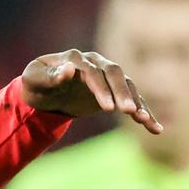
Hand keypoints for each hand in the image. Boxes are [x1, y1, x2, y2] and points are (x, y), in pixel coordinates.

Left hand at [22, 50, 161, 133]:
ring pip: (127, 86)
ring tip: (144, 120)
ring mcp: (107, 77)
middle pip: (115, 74)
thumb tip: (68, 69)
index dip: (101, 89)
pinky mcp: (114, 92)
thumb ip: (49, 76)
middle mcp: (96, 64)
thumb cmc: (35, 84)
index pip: (92, 72)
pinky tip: (155, 129)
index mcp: (76, 59)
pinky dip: (144, 113)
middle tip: (129, 112)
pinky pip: (132, 101)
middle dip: (123, 93)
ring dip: (137, 102)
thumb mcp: (33, 79)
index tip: (108, 108)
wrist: (43, 91)